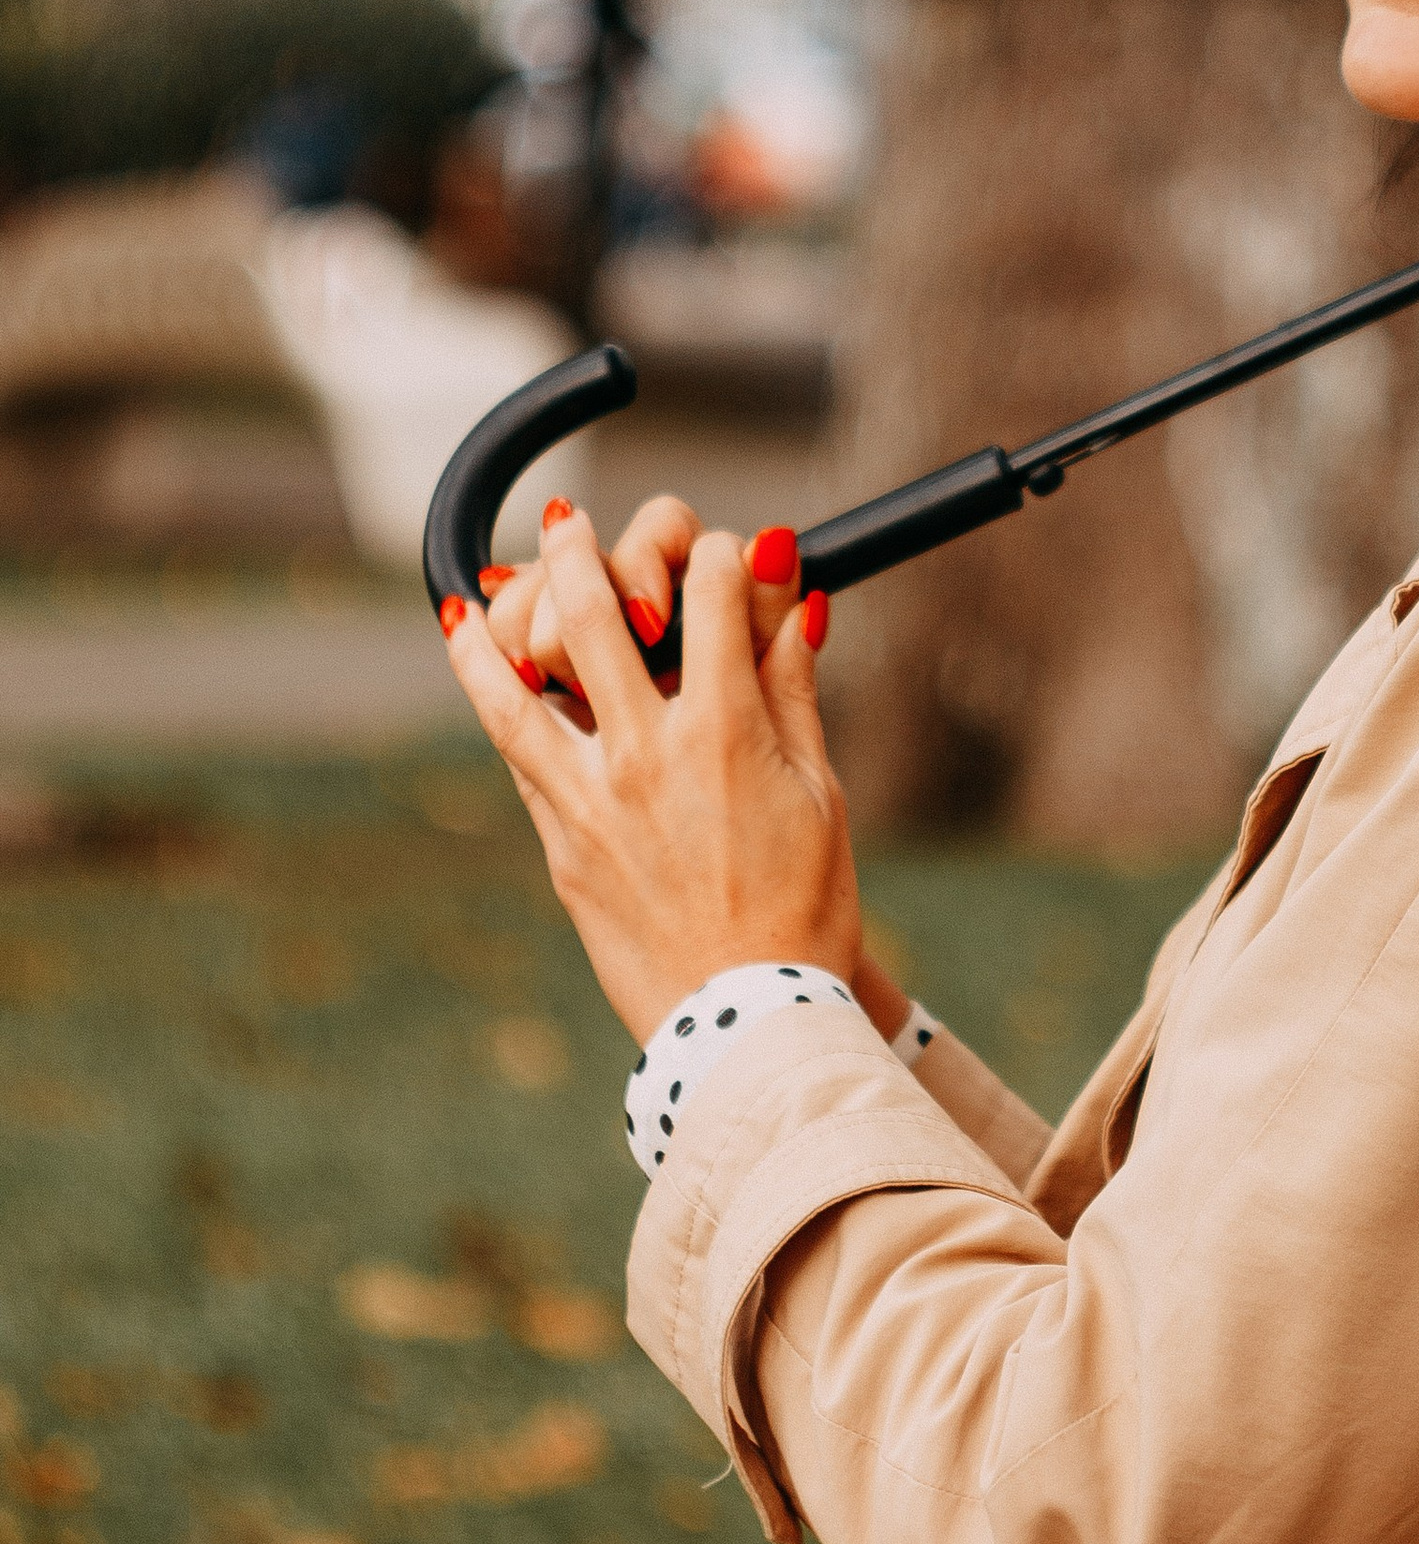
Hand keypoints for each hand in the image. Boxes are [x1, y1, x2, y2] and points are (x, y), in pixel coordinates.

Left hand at [443, 505, 864, 1042]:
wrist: (748, 1022)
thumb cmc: (805, 912)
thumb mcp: (821, 793)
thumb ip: (794, 691)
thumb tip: (796, 605)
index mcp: (727, 727)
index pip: (712, 589)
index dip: (721, 553)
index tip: (725, 556)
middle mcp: (646, 747)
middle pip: (598, 609)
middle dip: (584, 549)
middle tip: (569, 522)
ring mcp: (590, 794)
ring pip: (523, 676)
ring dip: (510, 612)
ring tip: (492, 578)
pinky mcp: (559, 840)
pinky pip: (512, 747)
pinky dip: (488, 690)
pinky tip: (471, 652)